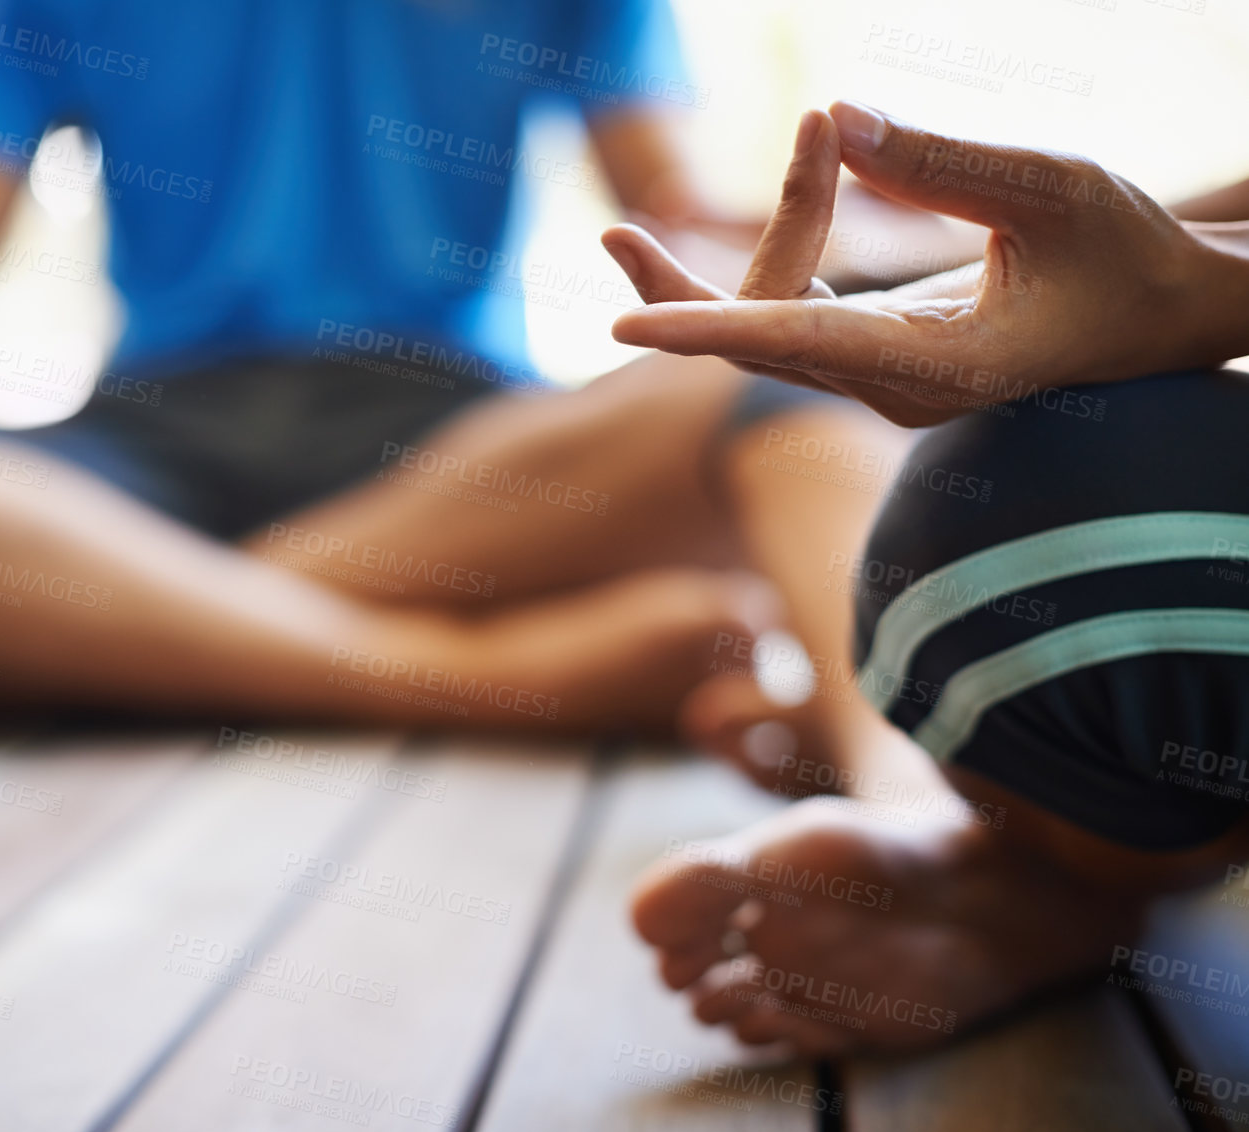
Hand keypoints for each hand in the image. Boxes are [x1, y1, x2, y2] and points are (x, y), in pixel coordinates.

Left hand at [602, 102, 1236, 426]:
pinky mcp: (865, 354)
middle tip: (611, 235)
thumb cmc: (1121, 250)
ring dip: (688, 289)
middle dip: (678, 297)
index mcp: (943, 366)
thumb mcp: (1055, 189)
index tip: (628, 324)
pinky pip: (778, 322)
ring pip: (757, 340)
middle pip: (756, 349)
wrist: (1148, 313)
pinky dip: (737, 278)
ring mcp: (875, 378)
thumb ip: (948, 161)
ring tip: (617, 236)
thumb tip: (837, 115)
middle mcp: (894, 388)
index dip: (713, 329)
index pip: (804, 344)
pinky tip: (673, 243)